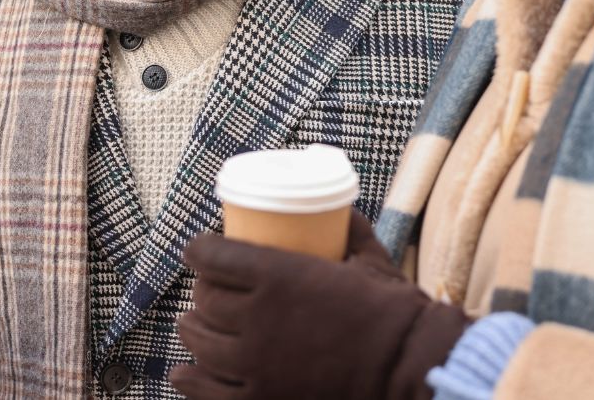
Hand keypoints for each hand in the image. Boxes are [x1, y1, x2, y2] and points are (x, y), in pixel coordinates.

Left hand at [172, 211, 469, 399]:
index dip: (199, 251)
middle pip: (205, 301)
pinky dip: (190, 380)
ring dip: (191, 331)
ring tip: (193, 327)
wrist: (408, 368)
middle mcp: (256, 319)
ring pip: (200, 343)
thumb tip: (341, 212)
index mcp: (277, 276)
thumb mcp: (371, 261)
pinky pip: (207, 391)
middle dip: (200, 293)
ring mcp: (255, 364)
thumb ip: (352, 231)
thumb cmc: (393, 312)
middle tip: (208, 291)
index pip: (214, 257)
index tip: (199, 250)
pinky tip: (185, 374)